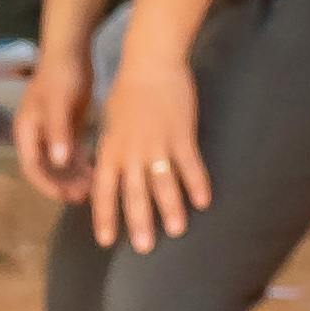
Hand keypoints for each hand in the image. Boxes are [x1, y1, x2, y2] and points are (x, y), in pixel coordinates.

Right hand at [11, 38, 93, 196]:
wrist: (72, 50)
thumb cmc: (61, 75)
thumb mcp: (58, 103)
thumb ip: (58, 132)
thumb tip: (57, 162)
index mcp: (26, 132)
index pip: (32, 167)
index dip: (47, 184)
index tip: (64, 196)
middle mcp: (36, 136)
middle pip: (46, 169)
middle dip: (63, 184)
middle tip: (83, 197)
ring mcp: (51, 133)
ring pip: (61, 164)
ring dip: (74, 177)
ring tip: (93, 188)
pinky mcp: (66, 128)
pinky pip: (72, 153)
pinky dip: (82, 164)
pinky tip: (97, 171)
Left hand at [78, 27, 207, 248]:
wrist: (151, 62)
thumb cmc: (127, 92)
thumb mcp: (109, 125)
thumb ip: (110, 152)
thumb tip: (107, 177)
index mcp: (110, 150)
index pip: (104, 191)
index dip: (105, 217)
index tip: (105, 241)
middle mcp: (132, 152)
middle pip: (134, 194)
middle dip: (140, 222)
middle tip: (144, 248)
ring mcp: (157, 144)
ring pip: (163, 183)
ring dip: (171, 209)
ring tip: (177, 230)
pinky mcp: (181, 134)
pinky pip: (190, 164)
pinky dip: (197, 183)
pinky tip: (204, 201)